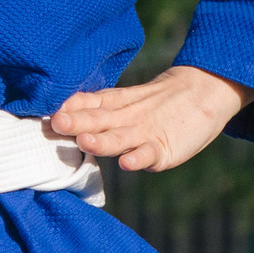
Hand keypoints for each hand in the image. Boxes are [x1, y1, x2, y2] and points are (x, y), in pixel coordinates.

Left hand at [47, 65, 253, 171]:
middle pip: (99, 119)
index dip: (71, 107)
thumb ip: (99, 106)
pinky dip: (139, 158)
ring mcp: (146, 133)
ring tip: (85, 141)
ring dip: (102, 141)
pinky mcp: (165, 149)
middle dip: (77, 122)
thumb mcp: (128, 99)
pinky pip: (150, 154)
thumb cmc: (158, 101)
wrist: (204, 89)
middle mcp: (127, 117)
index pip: (91, 103)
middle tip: (57, 122)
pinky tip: (127, 162)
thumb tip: (62, 110)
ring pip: (120, 137)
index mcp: (117, 104)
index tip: (49, 110)